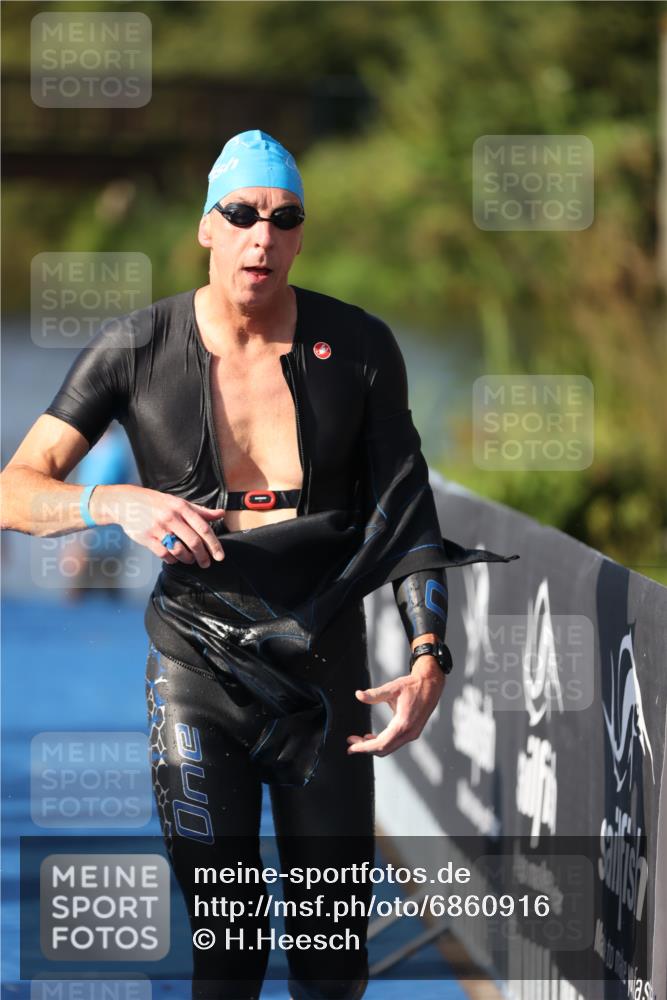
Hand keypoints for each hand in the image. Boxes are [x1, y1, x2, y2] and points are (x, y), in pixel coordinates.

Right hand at [90, 484, 225, 566]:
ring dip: (187, 559)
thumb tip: (221, 514)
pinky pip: (163, 554)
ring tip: (190, 560)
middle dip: (203, 556)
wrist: (127, 502)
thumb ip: (200, 511)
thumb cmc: (157, 503)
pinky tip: (174, 558)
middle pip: (194, 542)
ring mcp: (158, 528)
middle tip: (206, 563)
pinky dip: (171, 559)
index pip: (204, 528)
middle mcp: (171, 517)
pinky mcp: (146, 538)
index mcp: (182, 507)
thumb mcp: (179, 502)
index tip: (220, 556)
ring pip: (179, 550)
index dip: (214, 544)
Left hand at [346, 656, 445, 756]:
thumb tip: (359, 695)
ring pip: (389, 748)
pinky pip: (394, 743)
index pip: (381, 744)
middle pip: (384, 750)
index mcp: (403, 724)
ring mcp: (412, 734)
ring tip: (358, 741)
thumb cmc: (413, 686)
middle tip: (351, 745)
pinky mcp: (412, 732)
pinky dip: (382, 742)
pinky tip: (371, 737)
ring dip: (373, 746)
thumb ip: (374, 694)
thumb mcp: (392, 688)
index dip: (364, 748)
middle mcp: (409, 733)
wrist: (430, 685)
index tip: (352, 747)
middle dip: (366, 749)